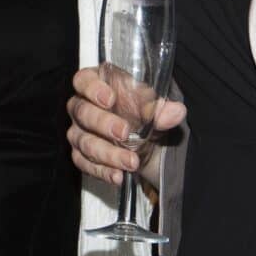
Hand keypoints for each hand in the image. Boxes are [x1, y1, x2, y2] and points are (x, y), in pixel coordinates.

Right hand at [67, 65, 185, 187]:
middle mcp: (82, 106)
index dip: (92, 88)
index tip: (110, 99)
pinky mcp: (81, 155)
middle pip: (81, 112)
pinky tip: (118, 176)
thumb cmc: (144, 114)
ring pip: (83, 142)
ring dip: (108, 153)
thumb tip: (176, 111)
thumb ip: (164, 109)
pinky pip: (84, 164)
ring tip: (132, 162)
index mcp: (96, 84)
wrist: (149, 142)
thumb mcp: (157, 108)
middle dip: (102, 123)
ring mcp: (79, 132)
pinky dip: (102, 171)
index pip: (83, 80)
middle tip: (124, 133)